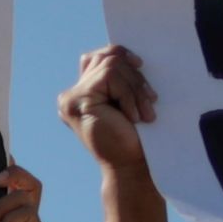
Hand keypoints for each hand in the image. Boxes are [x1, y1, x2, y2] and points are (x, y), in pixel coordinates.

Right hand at [56, 45, 156, 177]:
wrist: (131, 168)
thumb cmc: (135, 138)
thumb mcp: (128, 101)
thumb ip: (120, 79)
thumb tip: (129, 54)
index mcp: (82, 95)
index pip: (98, 57)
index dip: (121, 54)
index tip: (141, 66)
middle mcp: (71, 96)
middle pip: (106, 56)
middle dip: (135, 75)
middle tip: (151, 101)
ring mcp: (71, 98)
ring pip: (110, 64)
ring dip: (135, 87)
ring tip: (145, 113)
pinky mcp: (77, 101)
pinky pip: (109, 75)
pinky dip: (129, 93)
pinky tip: (133, 116)